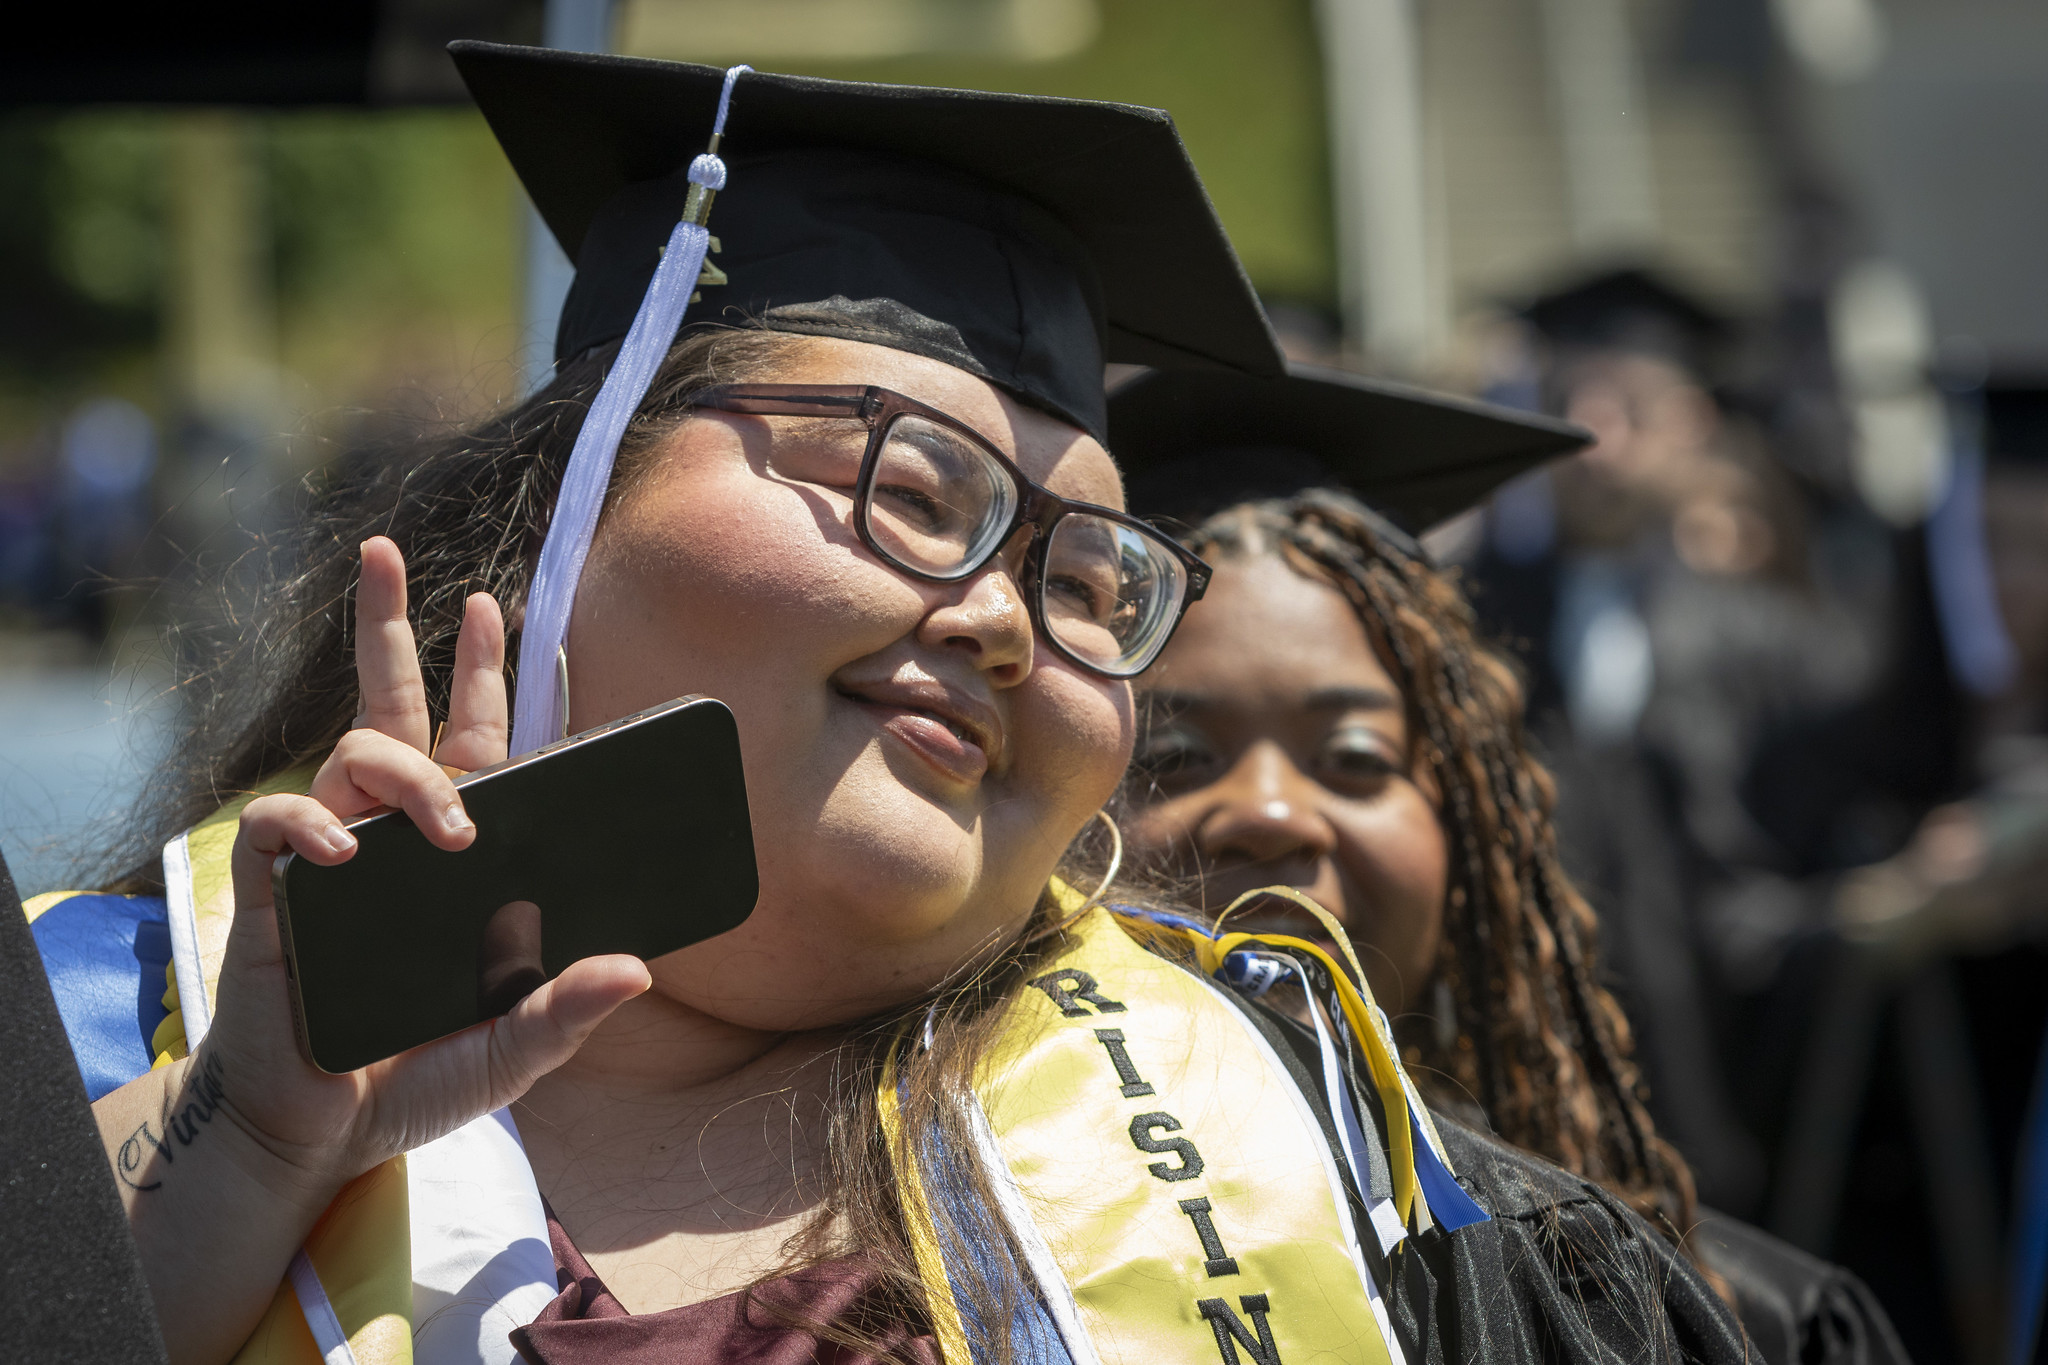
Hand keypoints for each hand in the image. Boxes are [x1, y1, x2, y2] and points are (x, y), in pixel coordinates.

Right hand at [205, 536, 650, 1187]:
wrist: (323, 1132)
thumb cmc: (417, 1073)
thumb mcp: (514, 1046)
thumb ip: (569, 1010)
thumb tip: (639, 970)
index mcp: (454, 853)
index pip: (479, 746)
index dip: (489, 679)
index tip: (499, 614)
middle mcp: (393, 835)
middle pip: (392, 705)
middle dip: (388, 626)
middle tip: (387, 554)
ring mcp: (334, 855)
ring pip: (356, 751)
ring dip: (408, 770)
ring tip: (449, 827)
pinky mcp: (277, 891)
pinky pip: (282, 823)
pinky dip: (309, 826)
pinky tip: (344, 855)